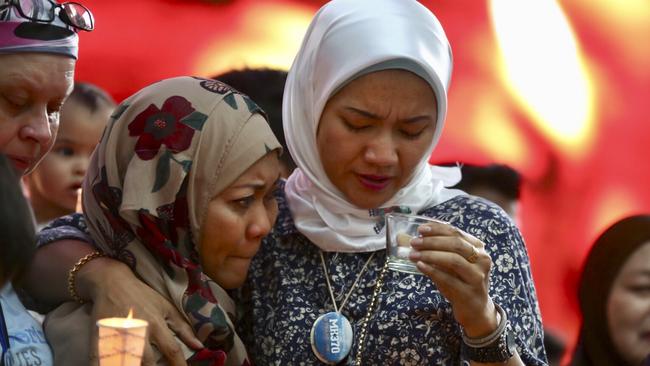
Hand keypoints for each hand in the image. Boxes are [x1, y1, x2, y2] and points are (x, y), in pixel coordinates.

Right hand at [77, 257, 202, 364]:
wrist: (111, 283)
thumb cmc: (142, 296)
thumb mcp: (166, 307)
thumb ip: (182, 328)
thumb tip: (199, 347)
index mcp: (156, 324)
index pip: (171, 350)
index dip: (179, 365)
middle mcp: (138, 332)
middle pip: (148, 361)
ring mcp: (118, 336)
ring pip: (128, 361)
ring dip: (135, 364)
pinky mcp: (100, 339)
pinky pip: (102, 359)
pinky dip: (108, 362)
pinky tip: (113, 364)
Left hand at [409, 221, 497, 337]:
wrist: (475, 308)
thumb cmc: (459, 280)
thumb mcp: (451, 262)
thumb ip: (437, 249)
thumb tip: (408, 238)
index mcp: (478, 247)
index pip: (456, 232)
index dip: (437, 229)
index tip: (420, 229)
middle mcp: (482, 260)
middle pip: (456, 244)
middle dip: (432, 241)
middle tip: (414, 242)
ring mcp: (477, 277)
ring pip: (454, 260)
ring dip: (430, 255)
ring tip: (413, 254)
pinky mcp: (469, 293)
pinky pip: (448, 279)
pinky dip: (432, 270)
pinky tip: (420, 266)